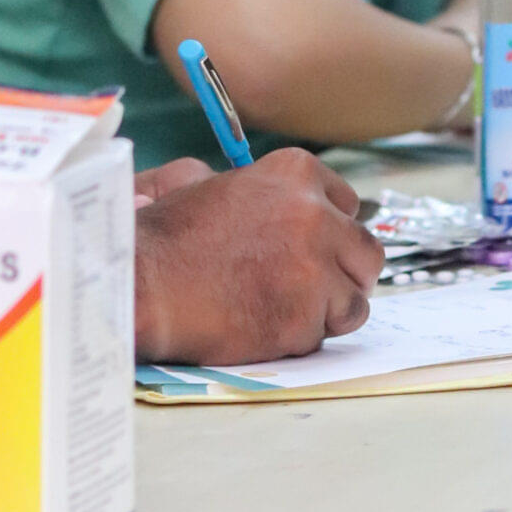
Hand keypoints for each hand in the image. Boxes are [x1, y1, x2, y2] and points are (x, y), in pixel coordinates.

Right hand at [133, 147, 382, 363]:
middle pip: (366, 252)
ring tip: (286, 311)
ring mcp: (314, 267)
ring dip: (329, 311)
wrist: (144, 283)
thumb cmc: (170, 236)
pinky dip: (302, 338)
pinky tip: (266, 326)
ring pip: (356, 300)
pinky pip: (325, 334)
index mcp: (297, 173)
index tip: (320, 248)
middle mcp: (316, 214)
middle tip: (318, 289)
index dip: (334, 232)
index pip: (349, 204)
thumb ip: (264, 190)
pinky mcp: (305, 317)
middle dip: (346, 274)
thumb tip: (282, 200)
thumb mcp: (218, 184)